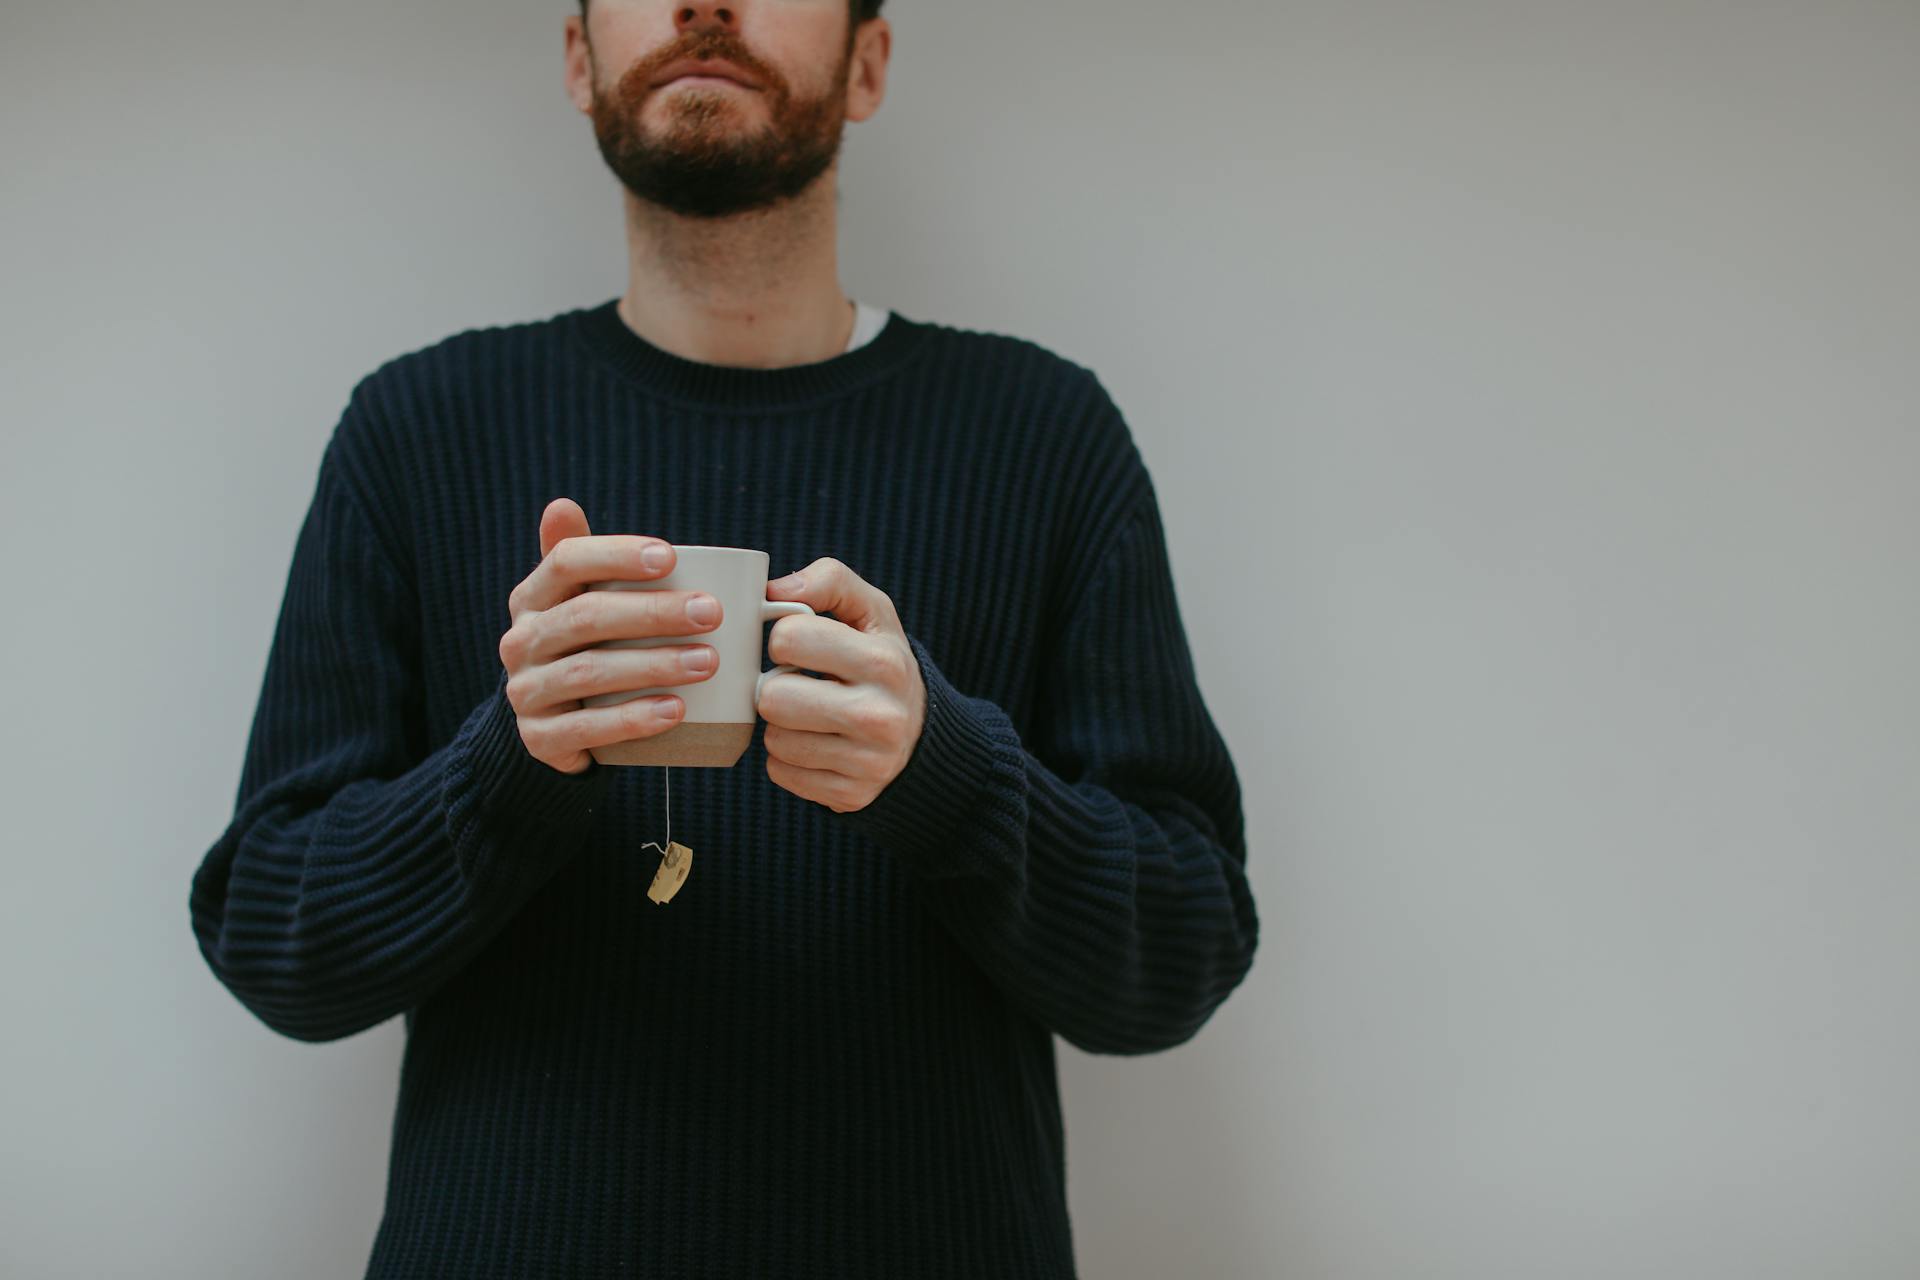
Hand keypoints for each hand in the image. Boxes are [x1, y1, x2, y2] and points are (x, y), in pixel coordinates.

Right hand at [497, 499, 722, 774]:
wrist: (552, 724)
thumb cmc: (583, 647)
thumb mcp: (578, 601)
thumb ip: (585, 559)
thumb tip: (562, 505)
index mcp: (532, 597)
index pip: (565, 561)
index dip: (616, 555)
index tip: (671, 557)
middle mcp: (520, 640)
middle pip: (587, 617)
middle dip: (654, 613)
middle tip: (710, 613)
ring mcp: (526, 691)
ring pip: (589, 673)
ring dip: (653, 665)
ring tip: (707, 662)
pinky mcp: (539, 738)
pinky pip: (586, 729)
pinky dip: (633, 719)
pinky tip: (675, 710)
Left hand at [758, 557, 926, 812]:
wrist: (922, 735)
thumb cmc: (881, 663)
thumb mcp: (872, 612)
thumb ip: (829, 581)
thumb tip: (773, 590)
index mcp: (883, 661)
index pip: (788, 638)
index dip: (784, 639)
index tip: (800, 648)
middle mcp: (880, 716)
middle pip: (772, 697)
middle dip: (775, 687)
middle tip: (798, 685)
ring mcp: (867, 762)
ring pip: (774, 739)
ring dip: (780, 725)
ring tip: (809, 716)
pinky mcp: (850, 796)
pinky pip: (780, 773)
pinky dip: (788, 759)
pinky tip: (815, 744)